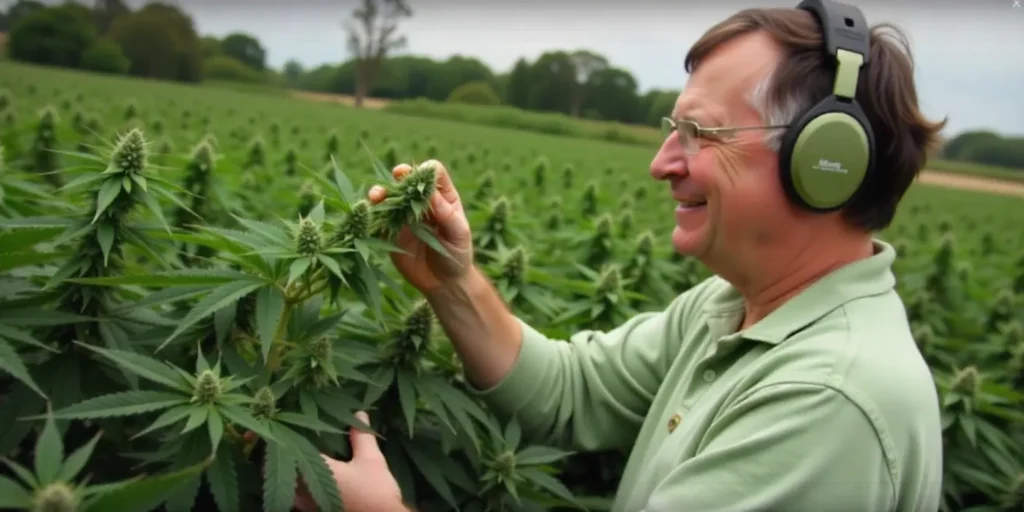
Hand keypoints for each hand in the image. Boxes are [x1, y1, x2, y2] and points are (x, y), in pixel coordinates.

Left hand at [293, 411, 406, 511]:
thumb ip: (361, 436)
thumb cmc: (374, 491)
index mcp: (313, 471)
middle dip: (289, 454)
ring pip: (291, 485)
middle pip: (286, 468)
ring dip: (295, 472)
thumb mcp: (371, 460)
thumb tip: (359, 413)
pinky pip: (299, 498)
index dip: (292, 436)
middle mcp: (303, 489)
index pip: (292, 449)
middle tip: (299, 440)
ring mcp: (306, 505)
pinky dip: (303, 487)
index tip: (295, 426)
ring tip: (306, 458)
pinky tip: (316, 479)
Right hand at [368, 160, 473, 293]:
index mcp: (443, 198)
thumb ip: (447, 215)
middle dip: (400, 177)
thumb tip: (431, 193)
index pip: (433, 173)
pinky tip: (368, 215)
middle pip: (407, 181)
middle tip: (396, 177)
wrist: (444, 283)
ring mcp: (404, 216)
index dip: (426, 171)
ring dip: (381, 193)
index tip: (420, 177)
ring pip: (389, 198)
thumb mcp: (459, 234)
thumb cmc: (458, 255)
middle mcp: (421, 202)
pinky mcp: (391, 232)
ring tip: (376, 196)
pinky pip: (378, 220)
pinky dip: (372, 215)